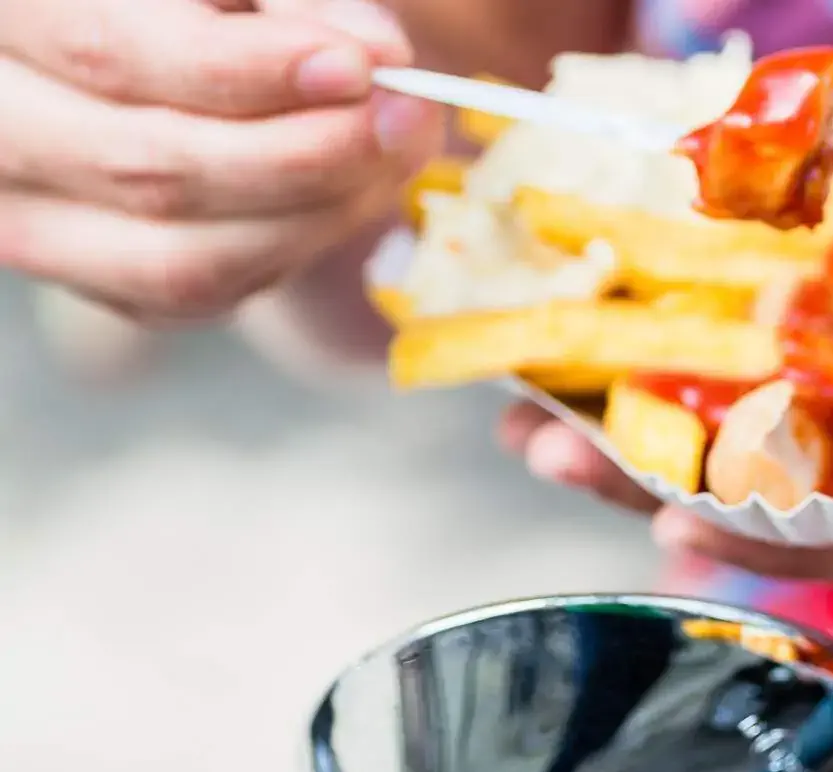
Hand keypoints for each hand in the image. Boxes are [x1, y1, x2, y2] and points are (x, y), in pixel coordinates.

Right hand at [0, 0, 442, 322]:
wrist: (143, 35)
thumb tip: (373, 52)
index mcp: (6, 12)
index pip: (111, 50)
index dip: (246, 69)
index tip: (360, 67)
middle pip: (148, 168)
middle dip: (304, 154)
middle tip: (405, 116)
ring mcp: (20, 213)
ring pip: (178, 259)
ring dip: (314, 217)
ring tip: (390, 156)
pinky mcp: (83, 269)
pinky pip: (195, 295)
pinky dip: (285, 252)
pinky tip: (337, 197)